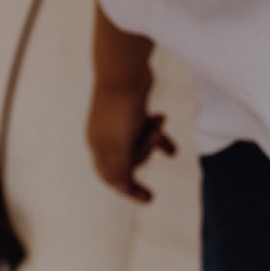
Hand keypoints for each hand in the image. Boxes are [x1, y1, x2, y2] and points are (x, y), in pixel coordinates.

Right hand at [87, 84, 175, 203]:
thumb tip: (123, 189)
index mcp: (98, 146)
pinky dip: (160, 135)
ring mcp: (119, 122)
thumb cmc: (120, 110)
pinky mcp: (133, 109)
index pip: (111, 177)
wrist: (125, 71)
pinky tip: (171, 141)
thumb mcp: (121, 145)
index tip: (150, 199)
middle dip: (145, 151)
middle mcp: (105, 136)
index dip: (129, 190)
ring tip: (160, 126)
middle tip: (154, 136)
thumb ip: (121, 169)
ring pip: (140, 144)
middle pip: (129, 159)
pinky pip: (147, 130)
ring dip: (153, 141)